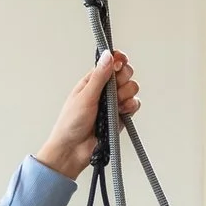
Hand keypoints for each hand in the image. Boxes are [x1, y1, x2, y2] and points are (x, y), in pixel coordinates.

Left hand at [34, 51, 137, 179]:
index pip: (110, 63)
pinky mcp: (120, 116)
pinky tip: (122, 111)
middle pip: (125, 73)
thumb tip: (108, 55)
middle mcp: (104, 90)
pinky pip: (134, 105)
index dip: (118, 60)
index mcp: (92, 81)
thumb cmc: (71, 124)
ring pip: (131, 88)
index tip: (121, 62)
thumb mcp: (84, 96)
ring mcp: (113, 103)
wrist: (73, 150)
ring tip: (114, 106)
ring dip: (126, 94)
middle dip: (123, 79)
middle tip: (113, 90)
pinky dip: (131, 106)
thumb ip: (99, 76)